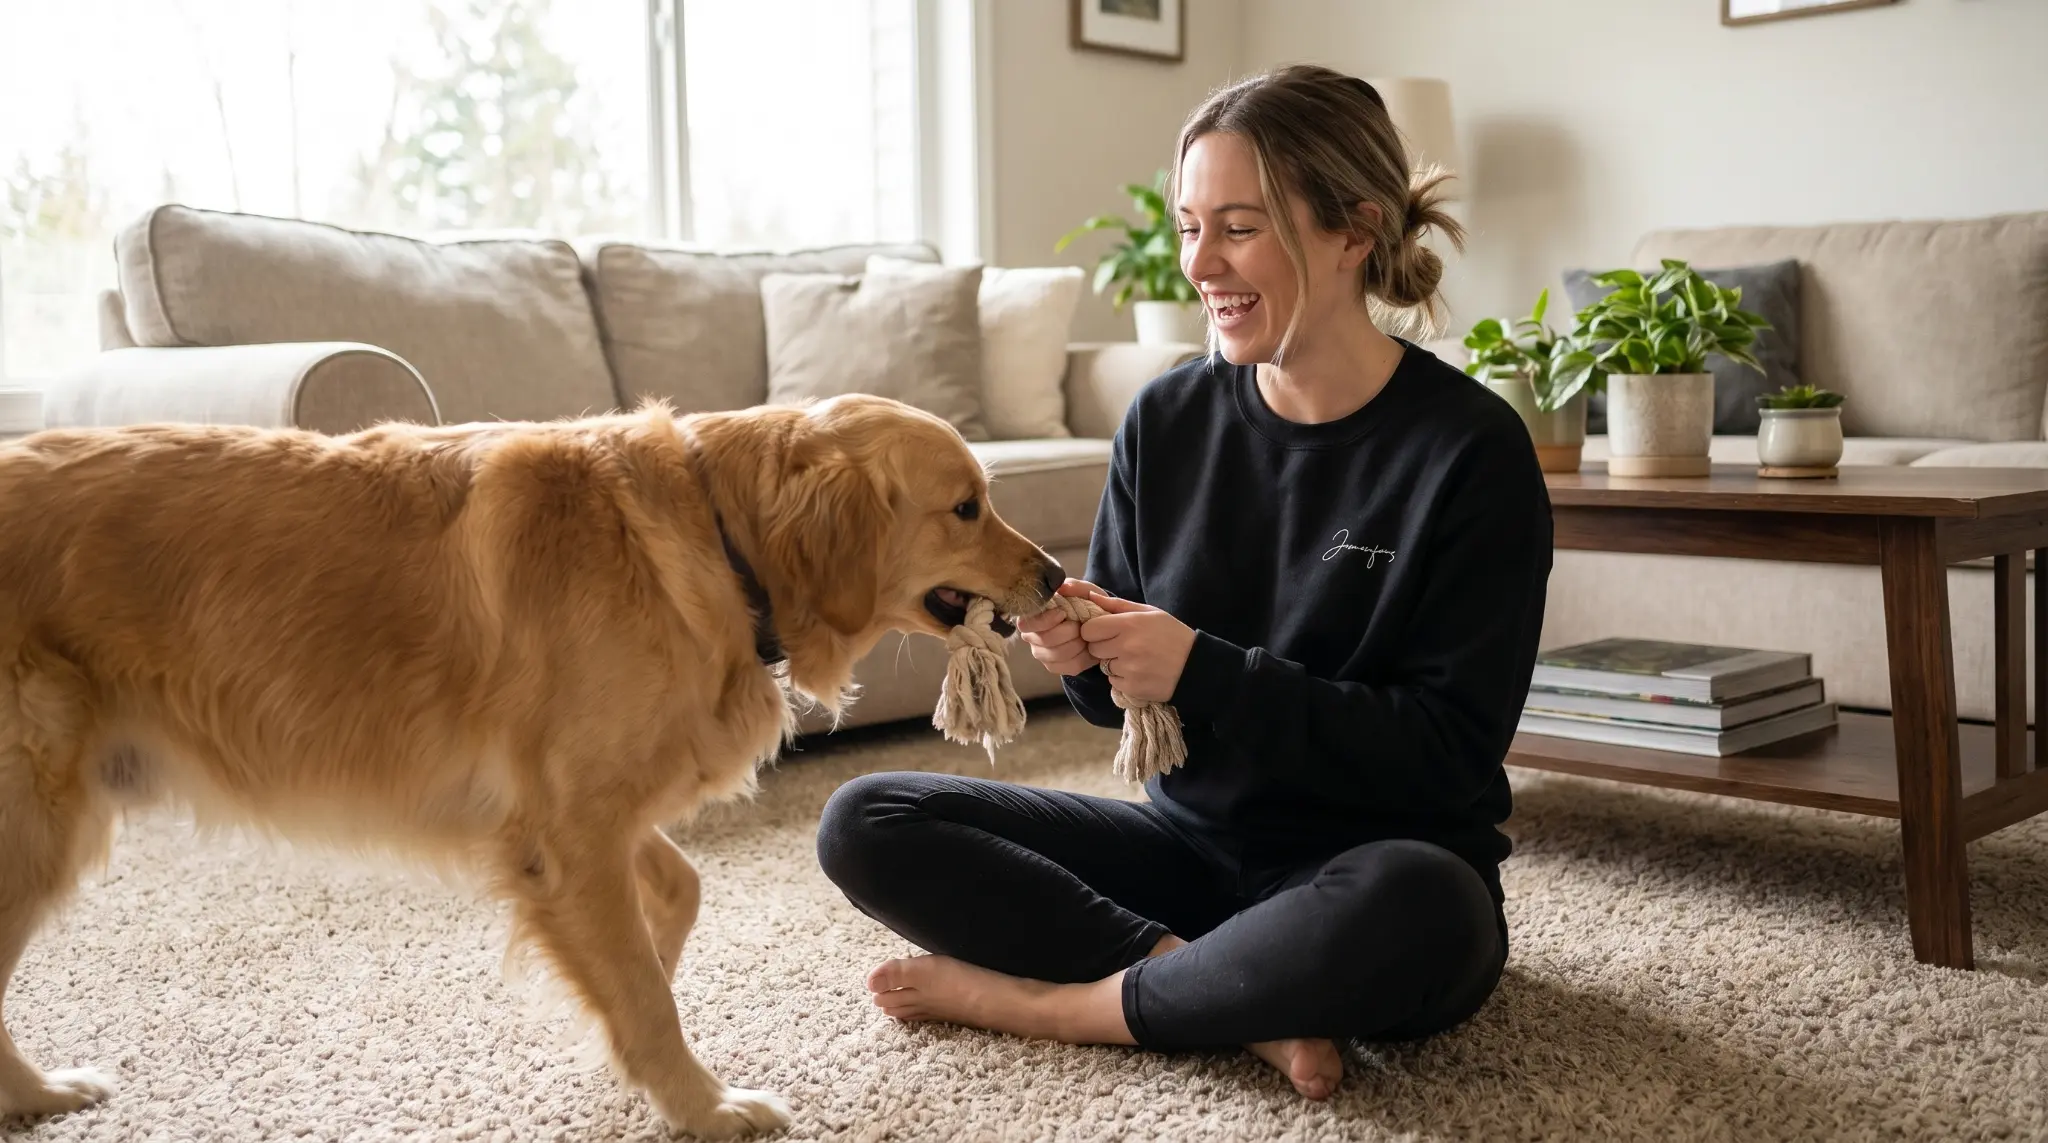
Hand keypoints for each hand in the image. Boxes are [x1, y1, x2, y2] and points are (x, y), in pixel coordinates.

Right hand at [1018, 579, 1104, 676]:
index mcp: (1032, 616)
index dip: (1045, 620)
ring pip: (1058, 654)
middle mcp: (1031, 636)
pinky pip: (1069, 667)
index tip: (1063, 613)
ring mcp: (1041, 653)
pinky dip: (1083, 657)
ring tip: (1086, 635)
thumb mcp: (1085, 591)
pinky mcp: (1054, 667)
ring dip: (1077, 644)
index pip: (1026, 624)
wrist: (1098, 626)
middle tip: (1081, 625)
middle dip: (1068, 632)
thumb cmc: (1085, 605)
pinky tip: (1086, 648)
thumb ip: (1076, 586)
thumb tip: (1063, 588)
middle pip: (1045, 640)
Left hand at [1076, 590, 1195, 704]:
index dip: (1094, 631)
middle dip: (1104, 647)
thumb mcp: (1150, 613)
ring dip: (1114, 663)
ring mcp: (1129, 669)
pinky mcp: (1132, 687)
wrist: (1196, 666)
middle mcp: (1126, 647)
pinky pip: (1114, 681)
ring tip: (1136, 659)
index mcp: (1129, 624)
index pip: (1089, 629)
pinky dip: (1123, 678)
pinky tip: (1140, 671)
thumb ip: (1118, 605)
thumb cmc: (1172, 635)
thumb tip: (1090, 597)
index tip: (1105, 632)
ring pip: (1104, 666)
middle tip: (1123, 646)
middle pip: (1093, 649)